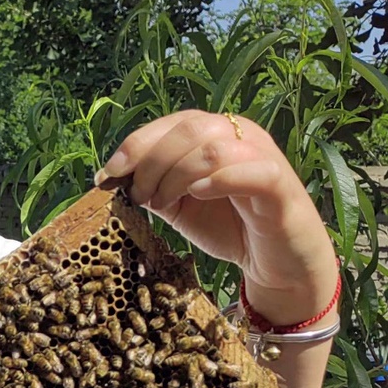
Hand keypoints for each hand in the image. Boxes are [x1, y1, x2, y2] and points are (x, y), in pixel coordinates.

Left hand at [96, 110, 337, 324]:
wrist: (274, 263)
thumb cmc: (228, 227)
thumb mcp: (179, 206)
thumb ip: (152, 187)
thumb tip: (110, 178)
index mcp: (216, 135)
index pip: (173, 123)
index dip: (135, 145)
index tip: (107, 175)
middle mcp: (242, 136)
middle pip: (189, 129)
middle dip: (151, 163)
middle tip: (139, 197)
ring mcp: (263, 158)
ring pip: (213, 147)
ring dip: (175, 175)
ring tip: (162, 202)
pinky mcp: (281, 186)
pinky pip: (251, 170)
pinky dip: (217, 180)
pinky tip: (196, 195)